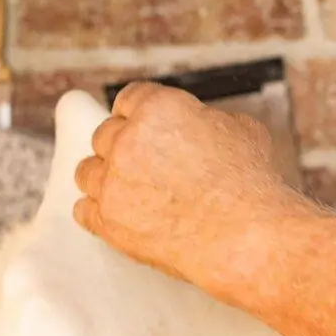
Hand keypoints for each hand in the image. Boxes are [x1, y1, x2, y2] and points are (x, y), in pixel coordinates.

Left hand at [71, 84, 335, 335]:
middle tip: (145, 165)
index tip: (145, 129)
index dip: (139, 114)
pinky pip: (84, 209)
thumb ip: (205, 121)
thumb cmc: (252, 183)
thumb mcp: (241, 130)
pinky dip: (99, 212)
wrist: (247, 237)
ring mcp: (112, 182)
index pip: (130, 98)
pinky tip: (119, 214)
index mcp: (158, 108)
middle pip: (105, 134)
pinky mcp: (107, 220)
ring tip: (129, 191)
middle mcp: (127, 140)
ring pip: (87, 171)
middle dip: (123, 147)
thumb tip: (200, 124)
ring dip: (105, 178)